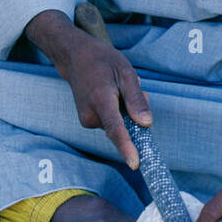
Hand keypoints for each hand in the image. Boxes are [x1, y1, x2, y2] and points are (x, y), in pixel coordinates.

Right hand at [25, 9, 151, 168]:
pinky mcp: (87, 121)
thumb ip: (136, 99)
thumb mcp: (126, 72)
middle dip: (134, 112)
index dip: (127, 148)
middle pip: (123, 126)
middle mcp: (90, 115)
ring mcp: (86, 120)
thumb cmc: (102, 61)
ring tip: (118, 86)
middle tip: (133, 86)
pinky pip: (110, 122)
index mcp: (101, 101)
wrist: (75, 57)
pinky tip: (112, 92)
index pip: (116, 129)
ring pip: (118, 124)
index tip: (135, 164)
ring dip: (125, 109)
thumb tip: (146, 124)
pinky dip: (117, 110)